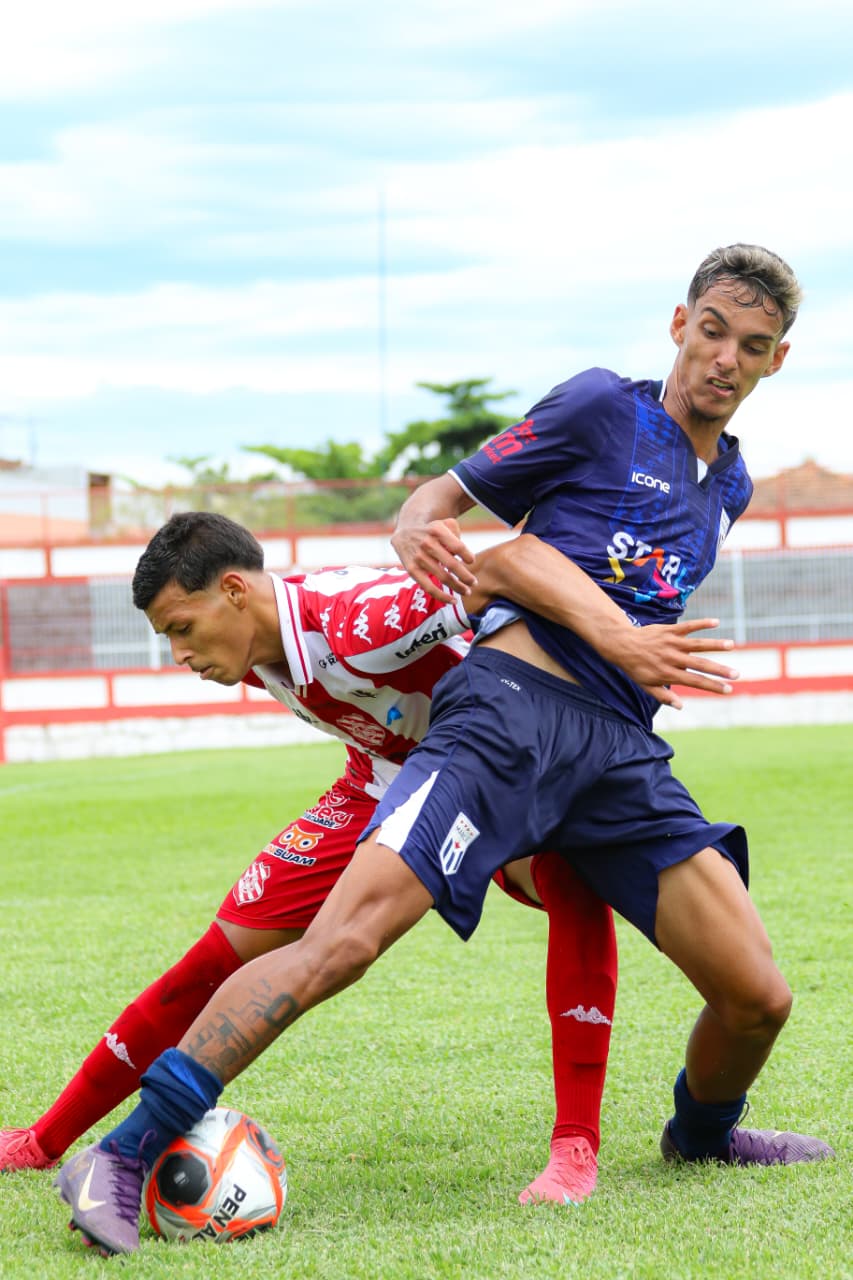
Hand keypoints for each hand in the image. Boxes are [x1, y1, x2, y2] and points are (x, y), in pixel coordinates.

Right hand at [391, 519, 476, 602]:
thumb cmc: (432, 532)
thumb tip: (463, 557)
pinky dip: (442, 596)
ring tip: (468, 591)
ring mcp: (419, 558)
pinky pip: (429, 587)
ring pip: (443, 577)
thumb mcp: (444, 524)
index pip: (457, 547)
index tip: (471, 561)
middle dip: (466, 576)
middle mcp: (427, 544)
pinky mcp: (412, 570)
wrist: (404, 533)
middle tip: (474, 582)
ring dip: (458, 586)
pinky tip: (453, 601)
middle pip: (451, 563)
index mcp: (437, 531)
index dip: (467, 556)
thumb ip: (456, 535)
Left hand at [605, 617, 739, 708]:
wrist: (622, 644)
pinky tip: (716, 622)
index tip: (728, 690)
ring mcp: (672, 643)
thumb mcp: (646, 685)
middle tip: (737, 674)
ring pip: (697, 644)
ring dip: (715, 644)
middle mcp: (672, 658)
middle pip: (700, 664)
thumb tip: (681, 706)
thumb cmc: (636, 667)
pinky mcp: (669, 630)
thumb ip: (663, 696)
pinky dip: (702, 623)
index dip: (712, 686)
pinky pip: (688, 626)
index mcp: (668, 674)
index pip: (695, 681)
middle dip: (719, 670)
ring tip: (732, 645)